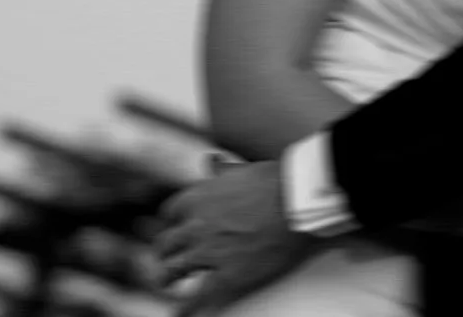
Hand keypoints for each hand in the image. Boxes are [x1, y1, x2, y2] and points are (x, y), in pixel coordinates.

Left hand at [147, 160, 318, 314]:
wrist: (298, 202)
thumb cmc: (278, 182)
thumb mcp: (242, 170)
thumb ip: (222, 171)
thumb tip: (211, 161)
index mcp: (199, 197)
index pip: (171, 212)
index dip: (171, 222)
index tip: (174, 227)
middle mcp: (196, 225)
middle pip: (167, 243)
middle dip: (165, 251)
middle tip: (166, 258)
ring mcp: (209, 253)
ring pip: (174, 270)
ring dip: (168, 278)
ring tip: (168, 283)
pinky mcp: (227, 277)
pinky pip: (198, 298)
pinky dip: (185, 308)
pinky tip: (181, 314)